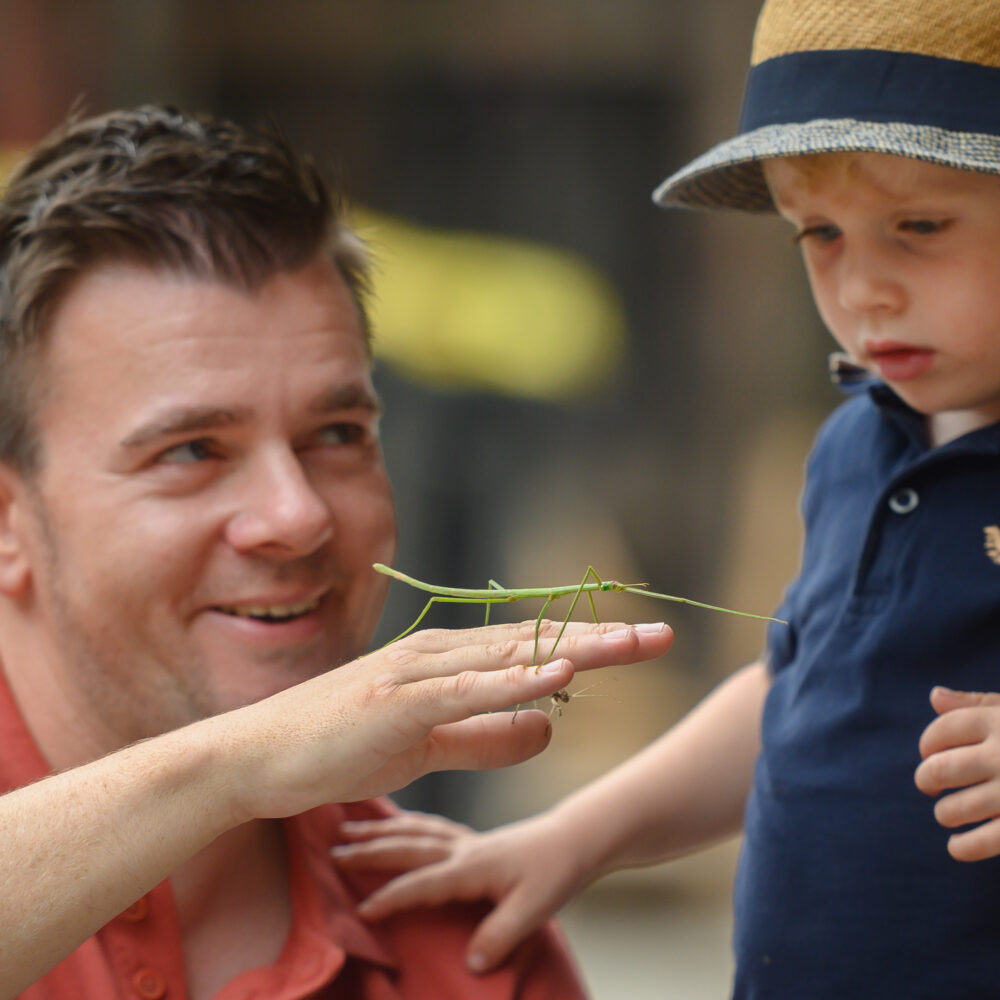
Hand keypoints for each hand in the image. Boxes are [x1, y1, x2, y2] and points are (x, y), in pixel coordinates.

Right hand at [223, 619, 671, 822]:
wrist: (260, 757)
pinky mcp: (398, 702)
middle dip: (602, 639)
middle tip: (661, 634)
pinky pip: (470, 691)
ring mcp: (419, 673)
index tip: (639, 643)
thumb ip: (488, 736)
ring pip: (512, 657)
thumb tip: (548, 730)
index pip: (533, 649)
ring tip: (631, 644)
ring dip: (576, 650)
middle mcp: (440, 655)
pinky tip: (559, 674)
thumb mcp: (429, 749)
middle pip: (536, 642)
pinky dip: (518, 681)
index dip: (590, 646)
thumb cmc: (340, 746)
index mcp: (449, 663)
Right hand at [332, 808, 589, 973]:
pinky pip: (427, 826)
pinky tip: (392, 825)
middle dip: (369, 851)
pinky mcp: (470, 838)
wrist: (576, 838)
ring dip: (378, 830)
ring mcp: (464, 839)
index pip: (422, 882)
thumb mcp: (535, 909)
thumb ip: (501, 935)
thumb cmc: (556, 871)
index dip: (392, 896)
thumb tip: (469, 962)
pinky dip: (402, 823)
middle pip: (407, 846)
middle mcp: (462, 847)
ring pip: (413, 830)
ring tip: (346, 828)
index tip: (360, 908)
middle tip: (332, 853)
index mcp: (472, 866)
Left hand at [915, 686, 999, 860]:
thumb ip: (979, 704)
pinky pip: (984, 842)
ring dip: (944, 813)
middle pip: (940, 770)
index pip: (942, 730)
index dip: (927, 743)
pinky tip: (957, 846)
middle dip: (926, 780)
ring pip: (955, 808)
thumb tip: (934, 696)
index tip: (928, 753)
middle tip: (929, 786)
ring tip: (947, 813)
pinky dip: (963, 846)